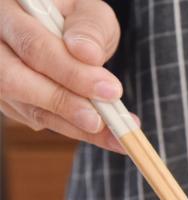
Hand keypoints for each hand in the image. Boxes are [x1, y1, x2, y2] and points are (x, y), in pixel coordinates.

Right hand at [0, 0, 132, 151]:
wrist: (64, 35)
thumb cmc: (76, 21)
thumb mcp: (88, 12)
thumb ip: (90, 28)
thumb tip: (88, 54)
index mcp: (8, 11)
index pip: (33, 45)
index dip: (72, 72)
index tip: (111, 90)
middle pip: (15, 80)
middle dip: (63, 103)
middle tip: (100, 120)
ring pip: (27, 107)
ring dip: (73, 125)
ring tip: (113, 135)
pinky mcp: (11, 101)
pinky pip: (39, 120)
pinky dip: (75, 129)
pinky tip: (105, 134)